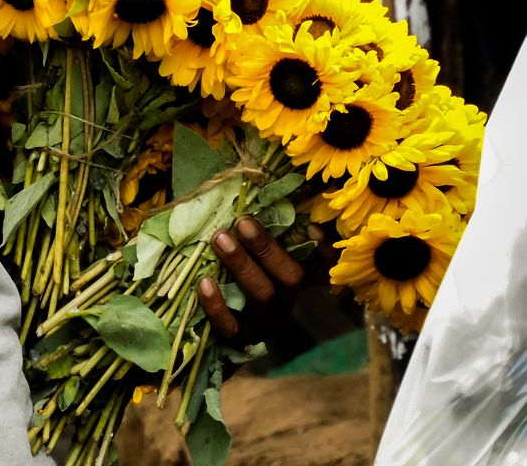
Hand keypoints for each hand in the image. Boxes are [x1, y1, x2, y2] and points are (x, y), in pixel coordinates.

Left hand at [197, 215, 336, 349]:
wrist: (218, 324)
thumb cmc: (238, 268)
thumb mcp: (255, 247)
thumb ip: (268, 226)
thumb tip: (267, 190)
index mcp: (297, 277)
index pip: (325, 265)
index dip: (325, 250)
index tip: (313, 226)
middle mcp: (288, 300)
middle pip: (290, 277)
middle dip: (265, 248)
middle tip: (241, 222)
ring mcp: (266, 322)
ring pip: (262, 296)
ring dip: (241, 265)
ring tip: (219, 239)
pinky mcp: (241, 340)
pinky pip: (232, 327)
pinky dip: (217, 306)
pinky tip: (204, 282)